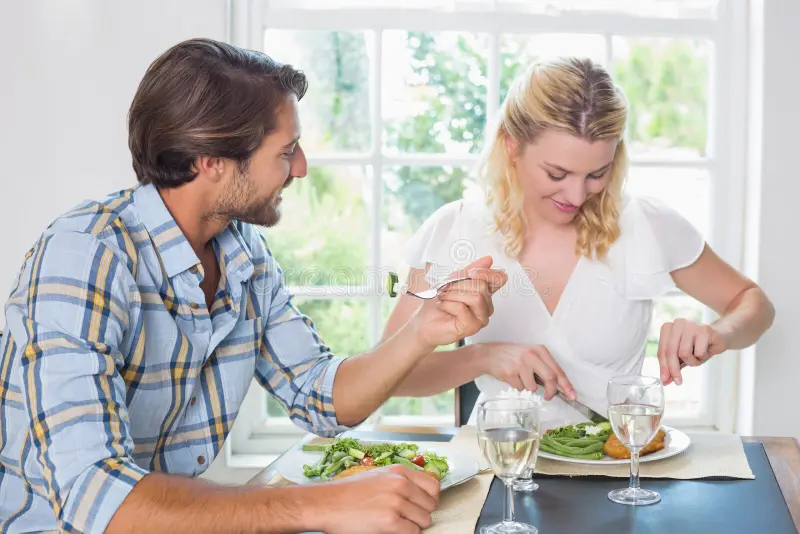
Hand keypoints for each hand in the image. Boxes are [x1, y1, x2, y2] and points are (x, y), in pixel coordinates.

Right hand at [315, 464, 440, 533]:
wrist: (327, 503)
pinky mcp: (390, 522)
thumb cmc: (349, 492)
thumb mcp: (378, 476)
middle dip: (421, 514)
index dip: (429, 499)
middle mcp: (400, 484)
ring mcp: (396, 503)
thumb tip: (419, 492)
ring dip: (414, 525)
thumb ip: (400, 481)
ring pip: (424, 520)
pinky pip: (412, 532)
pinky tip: (392, 530)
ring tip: (397, 524)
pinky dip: (406, 533)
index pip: (433, 486)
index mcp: (399, 472)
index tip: (422, 505)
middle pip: (430, 505)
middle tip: (407, 518)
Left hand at [411, 256, 507, 347]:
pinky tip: (442, 306)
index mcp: (484, 292)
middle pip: (482, 286)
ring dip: (453, 294)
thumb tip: (488, 260)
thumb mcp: (452, 280)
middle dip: (459, 284)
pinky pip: (463, 309)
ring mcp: (481, 318)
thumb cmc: (438, 302)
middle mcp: (486, 306)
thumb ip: (470, 271)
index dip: (486, 272)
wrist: (424, 320)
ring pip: (476, 297)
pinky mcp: (472, 327)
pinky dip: (448, 304)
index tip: (469, 272)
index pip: (499, 279)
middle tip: (445, 288)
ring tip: (443, 297)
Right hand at [480, 343, 575, 400]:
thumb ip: (543, 367)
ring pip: (533, 387)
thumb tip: (557, 386)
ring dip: (528, 388)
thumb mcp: (530, 356)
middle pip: (550, 378)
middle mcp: (532, 355)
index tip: (572, 396)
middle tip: (548, 397)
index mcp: (540, 350)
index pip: (557, 370)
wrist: (489, 355)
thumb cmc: (512, 356)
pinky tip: (511, 377)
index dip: (566, 385)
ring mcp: (521, 363)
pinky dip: (517, 387)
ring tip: (519, 378)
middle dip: (551, 392)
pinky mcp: (510, 372)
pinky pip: (520, 388)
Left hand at [657, 318, 727, 385]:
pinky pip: (698, 352)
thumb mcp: (684, 357)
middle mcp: (677, 324)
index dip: (663, 367)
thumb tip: (666, 380)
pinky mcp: (704, 330)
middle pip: (670, 352)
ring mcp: (690, 325)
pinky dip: (702, 356)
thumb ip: (673, 366)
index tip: (665, 380)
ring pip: (684, 353)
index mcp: (668, 328)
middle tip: (678, 381)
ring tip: (699, 356)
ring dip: (692, 361)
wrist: (721, 336)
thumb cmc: (700, 346)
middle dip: (673, 369)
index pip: (662, 351)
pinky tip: (707, 350)